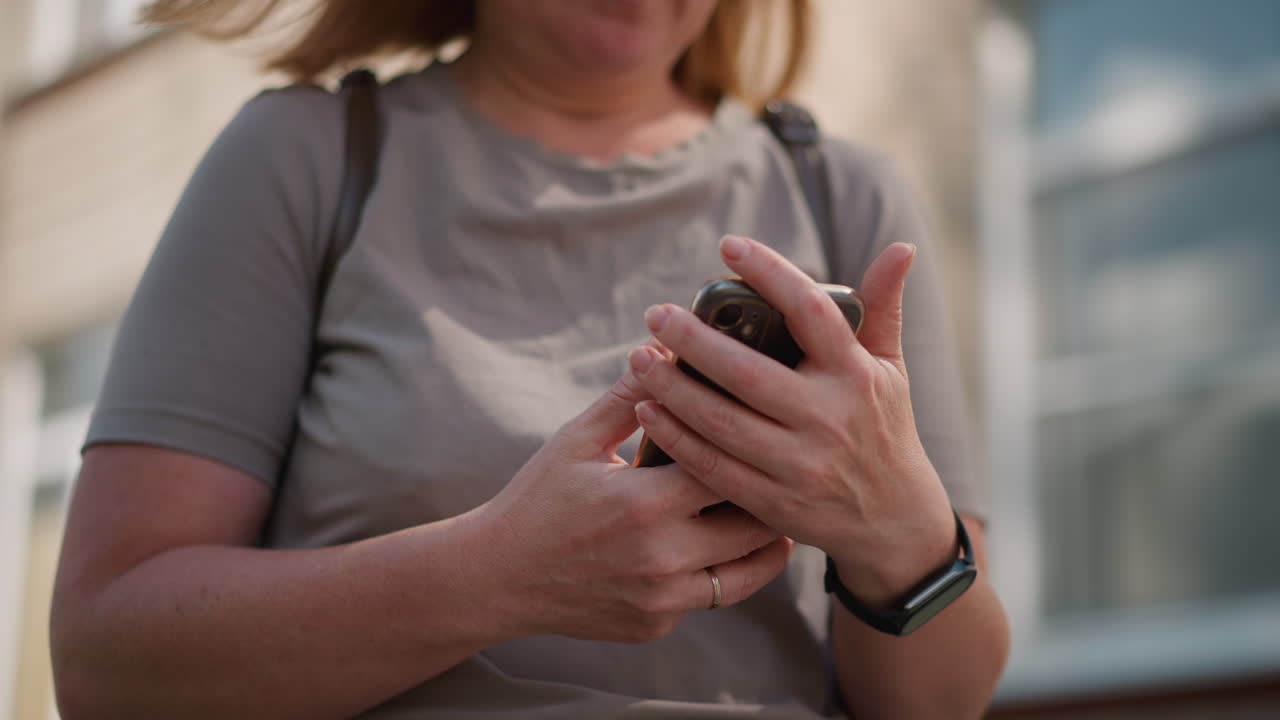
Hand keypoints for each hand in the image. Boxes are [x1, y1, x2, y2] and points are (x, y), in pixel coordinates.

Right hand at [464, 361, 792, 644]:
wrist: (497, 577)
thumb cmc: (537, 500)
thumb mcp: (577, 441)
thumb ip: (629, 398)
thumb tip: (667, 349)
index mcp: (644, 504)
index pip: (729, 467)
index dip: (754, 444)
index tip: (769, 426)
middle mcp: (662, 558)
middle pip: (756, 525)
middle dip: (773, 494)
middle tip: (785, 468)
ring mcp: (662, 600)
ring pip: (749, 572)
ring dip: (766, 541)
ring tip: (773, 509)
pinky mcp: (657, 625)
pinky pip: (711, 597)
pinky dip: (723, 570)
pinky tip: (725, 544)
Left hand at [629, 236, 954, 607]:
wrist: (894, 519)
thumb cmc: (882, 426)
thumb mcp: (890, 368)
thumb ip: (884, 308)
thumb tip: (901, 246)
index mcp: (856, 375)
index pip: (811, 311)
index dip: (770, 273)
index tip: (729, 245)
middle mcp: (829, 418)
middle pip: (747, 373)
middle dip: (693, 341)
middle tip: (655, 314)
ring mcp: (800, 464)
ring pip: (722, 423)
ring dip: (673, 389)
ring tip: (639, 358)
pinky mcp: (774, 502)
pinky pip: (713, 467)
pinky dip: (676, 438)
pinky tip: (646, 410)